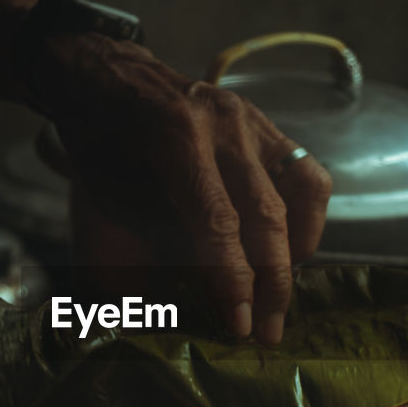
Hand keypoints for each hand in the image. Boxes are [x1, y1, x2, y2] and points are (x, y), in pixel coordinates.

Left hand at [33, 34, 331, 344]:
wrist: (107, 75)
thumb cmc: (101, 143)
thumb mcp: (111, 197)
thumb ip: (149, 245)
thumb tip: (180, 312)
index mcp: (174, 141)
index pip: (217, 222)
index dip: (233, 279)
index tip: (240, 326)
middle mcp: (223, 125)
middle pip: (266, 213)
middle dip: (271, 282)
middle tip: (267, 332)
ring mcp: (252, 119)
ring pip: (302, 189)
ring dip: (299, 247)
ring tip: (283, 286)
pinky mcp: (267, 123)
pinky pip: (306, 172)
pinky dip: (306, 215)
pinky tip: (290, 245)